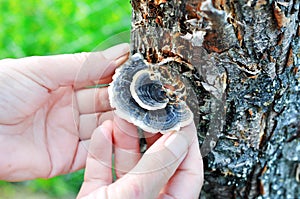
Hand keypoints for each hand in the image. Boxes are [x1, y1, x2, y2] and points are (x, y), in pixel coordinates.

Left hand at [0, 43, 129, 180]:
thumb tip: (119, 54)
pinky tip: (123, 134)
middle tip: (147, 96)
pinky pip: (94, 153)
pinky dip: (109, 144)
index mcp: (62, 85)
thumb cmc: (0, 91)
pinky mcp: (65, 159)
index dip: (118, 76)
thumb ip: (81, 65)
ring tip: (142, 114)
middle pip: (104, 105)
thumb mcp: (41, 70)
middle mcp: (69, 110)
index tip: (141, 72)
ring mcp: (68, 135)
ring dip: (121, 122)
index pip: (99, 80)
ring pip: (104, 128)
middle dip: (124, 100)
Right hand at [77, 122, 202, 198]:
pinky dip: (100, 150)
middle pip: (157, 159)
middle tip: (151, 109)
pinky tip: (101, 134)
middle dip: (151, 131)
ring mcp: (122, 196)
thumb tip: (178, 139)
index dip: (186, 139)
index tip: (181, 116)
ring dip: (124, 136)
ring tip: (124, 115)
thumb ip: (157, 169)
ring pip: (129, 161)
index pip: (187, 167)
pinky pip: (102, 169)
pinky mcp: (98, 195)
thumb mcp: (132, 198)